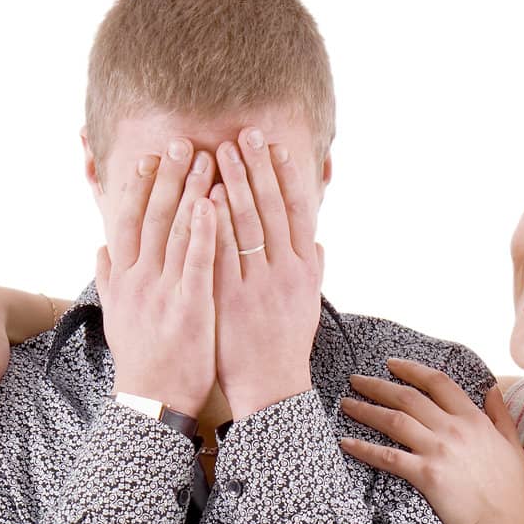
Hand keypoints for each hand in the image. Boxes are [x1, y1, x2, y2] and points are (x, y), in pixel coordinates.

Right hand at [96, 138, 217, 414]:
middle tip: (182, 142)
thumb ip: (108, 281)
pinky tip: (213, 204)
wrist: (151, 401)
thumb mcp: (116, 318)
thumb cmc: (141, 361)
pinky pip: (196, 261)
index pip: (128, 222)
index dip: (138, 188)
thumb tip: (99, 250)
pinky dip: (203, 231)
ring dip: (190, 192)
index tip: (148, 157)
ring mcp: (163, 291)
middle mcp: (139, 279)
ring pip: (176, 232)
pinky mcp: (188, 306)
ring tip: (206, 160)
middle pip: (152, 217)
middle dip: (168, 178)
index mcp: (124, 279)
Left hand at [207, 128, 323, 418]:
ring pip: (247, 226)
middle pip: (272, 210)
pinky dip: (216, 224)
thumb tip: (317, 242)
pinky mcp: (231, 301)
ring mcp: (257, 286)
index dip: (286, 176)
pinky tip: (206, 197)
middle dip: (257, 169)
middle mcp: (284, 273)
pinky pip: (223, 255)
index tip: (275, 146)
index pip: (297, 212)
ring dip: (235, 184)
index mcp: (305, 271)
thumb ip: (312, 271)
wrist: (271, 389)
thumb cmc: (286, 347)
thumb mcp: (308, 307)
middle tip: (244, 134)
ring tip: (219, 152)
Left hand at [338, 361, 523, 523]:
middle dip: (378, 385)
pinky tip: (347, 443)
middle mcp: (453, 429)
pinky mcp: (425, 475)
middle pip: (408, 397)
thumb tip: (492, 388)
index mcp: (473, 419)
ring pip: (394, 420)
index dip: (412, 369)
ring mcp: (438, 451)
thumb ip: (500, 414)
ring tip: (346, 404)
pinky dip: (365, 448)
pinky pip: (388, 457)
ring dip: (366, 409)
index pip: (438, 382)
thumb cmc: (509, 490)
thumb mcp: (512, 444)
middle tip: (356, 380)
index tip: (391, 364)